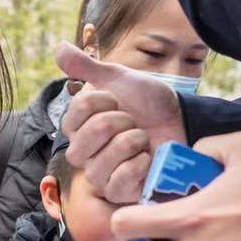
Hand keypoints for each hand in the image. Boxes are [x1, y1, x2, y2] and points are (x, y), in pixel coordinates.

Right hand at [54, 43, 186, 203]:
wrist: (181, 121)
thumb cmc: (148, 102)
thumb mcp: (118, 78)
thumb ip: (86, 66)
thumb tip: (58, 48)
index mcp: (77, 126)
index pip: (76, 111)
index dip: (103, 101)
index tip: (119, 100)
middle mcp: (82, 153)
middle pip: (87, 137)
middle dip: (119, 122)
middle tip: (133, 121)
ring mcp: (100, 175)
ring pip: (102, 161)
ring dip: (131, 142)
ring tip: (142, 138)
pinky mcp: (119, 193)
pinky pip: (118, 182)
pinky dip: (137, 166)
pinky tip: (147, 158)